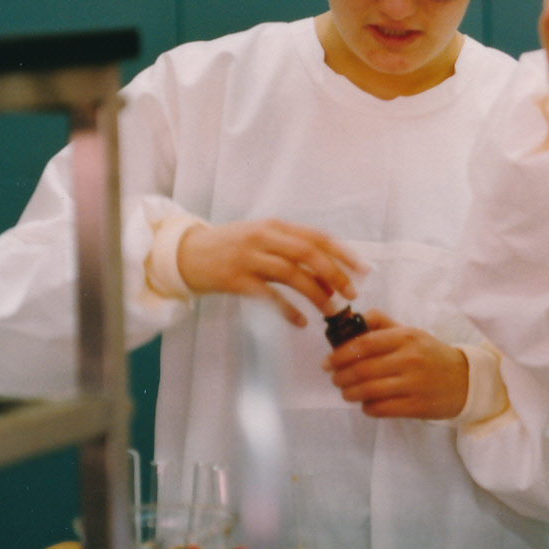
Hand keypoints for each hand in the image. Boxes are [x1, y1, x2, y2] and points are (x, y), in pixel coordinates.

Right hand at [176, 219, 364, 326]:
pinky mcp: (234, 279)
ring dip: (316, 294)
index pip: (317, 237)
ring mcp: (248, 257)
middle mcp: (264, 237)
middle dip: (334, 274)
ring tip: (331, 312)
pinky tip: (301, 321)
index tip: (363, 270)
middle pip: (308, 254)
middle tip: (351, 295)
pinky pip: (268, 296)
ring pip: (291, 274)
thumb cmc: (230, 247)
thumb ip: (291, 249)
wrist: (184, 252)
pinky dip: (288, 310)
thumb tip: (328, 272)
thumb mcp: (261, 238)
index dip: (343, 253)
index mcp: (275, 226)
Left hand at [321, 309, 468, 419]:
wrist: (464, 380)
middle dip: (341, 377)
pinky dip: (367, 408)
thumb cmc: (430, 354)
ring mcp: (414, 384)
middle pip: (363, 369)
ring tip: (347, 392)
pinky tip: (366, 404)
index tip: (328, 361)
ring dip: (350, 393)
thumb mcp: (410, 333)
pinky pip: (381, 409)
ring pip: (369, 391)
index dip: (340, 354)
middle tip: (335, 379)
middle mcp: (409, 359)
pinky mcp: (416, 406)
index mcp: (406, 337)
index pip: (364, 343)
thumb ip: (381, 324)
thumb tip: (352, 318)